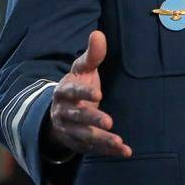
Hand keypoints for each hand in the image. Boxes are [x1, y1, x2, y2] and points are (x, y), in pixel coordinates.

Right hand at [48, 30, 131, 157]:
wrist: (59, 114)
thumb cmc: (77, 86)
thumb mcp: (82, 70)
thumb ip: (92, 55)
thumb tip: (98, 34)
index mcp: (64, 91)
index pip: (72, 92)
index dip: (83, 93)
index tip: (98, 94)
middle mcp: (64, 112)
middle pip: (77, 117)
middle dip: (92, 119)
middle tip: (109, 121)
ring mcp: (70, 130)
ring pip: (84, 136)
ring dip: (101, 139)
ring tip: (118, 141)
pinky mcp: (80, 144)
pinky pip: (94, 148)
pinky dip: (108, 151)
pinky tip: (125, 151)